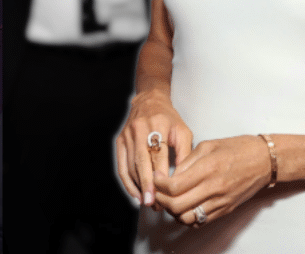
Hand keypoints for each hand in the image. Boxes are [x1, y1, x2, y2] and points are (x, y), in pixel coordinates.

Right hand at [115, 89, 192, 207]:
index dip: (161, 177)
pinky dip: (126, 182)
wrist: (149, 101)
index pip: (158, 155)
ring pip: (130, 165)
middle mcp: (139, 129)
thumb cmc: (169, 119)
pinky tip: (135, 193)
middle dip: (146, 185)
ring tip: (147, 202)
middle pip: (141, 162)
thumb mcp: (183, 131)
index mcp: (158, 125)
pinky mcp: (119, 140)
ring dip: (137, 186)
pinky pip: (121, 165)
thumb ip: (185, 153)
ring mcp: (127, 135)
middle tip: (153, 204)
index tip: (166, 194)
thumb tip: (183, 178)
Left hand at [154, 134, 271, 225]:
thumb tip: (170, 174)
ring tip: (170, 199)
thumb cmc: (238, 148)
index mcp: (208, 169)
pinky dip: (188, 217)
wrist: (264, 161)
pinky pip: (201, 221)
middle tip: (158, 190)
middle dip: (161, 199)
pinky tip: (185, 205)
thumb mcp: (208, 145)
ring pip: (187, 218)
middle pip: (177, 205)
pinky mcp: (226, 210)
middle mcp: (214, 189)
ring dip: (173, 211)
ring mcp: (220, 202)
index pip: (174, 186)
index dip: (159, 184)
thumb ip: (187, 161)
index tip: (156, 178)